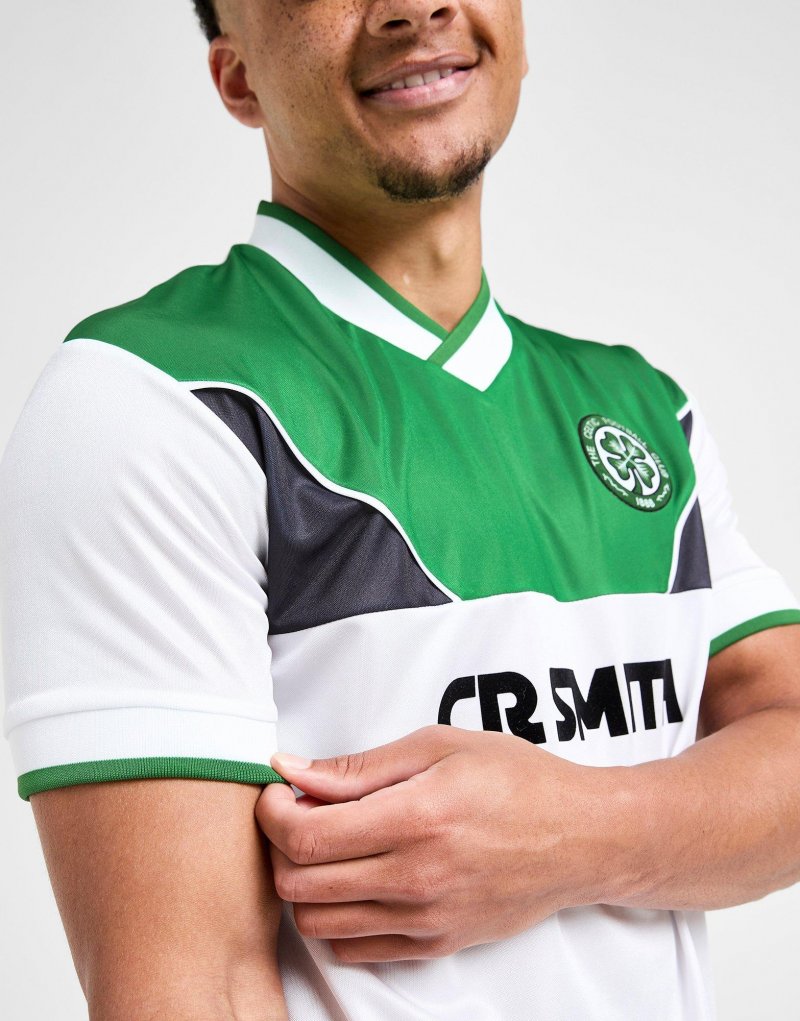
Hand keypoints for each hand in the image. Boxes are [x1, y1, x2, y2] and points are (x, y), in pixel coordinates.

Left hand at [255, 725, 616, 962]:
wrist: (581, 837)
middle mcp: (415, 876)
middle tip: (298, 812)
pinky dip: (337, 918)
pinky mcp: (436, 943)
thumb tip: (294, 769)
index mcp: (415, 817)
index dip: (272, 812)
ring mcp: (425, 918)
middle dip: (281, 845)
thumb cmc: (517, 781)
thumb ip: (360, 767)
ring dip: (305, 883)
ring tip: (327, 846)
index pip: (306, 835)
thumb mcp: (439, 747)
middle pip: (299, 884)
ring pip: (318, 923)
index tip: (277, 791)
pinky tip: (356, 880)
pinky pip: (355, 949)